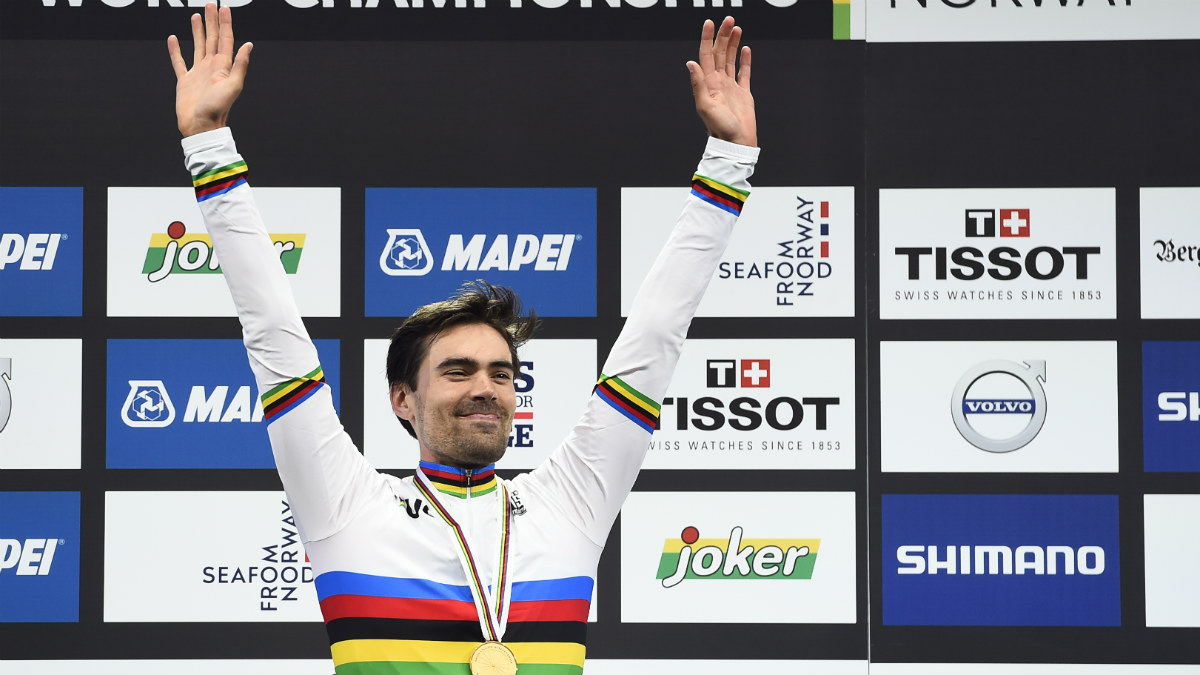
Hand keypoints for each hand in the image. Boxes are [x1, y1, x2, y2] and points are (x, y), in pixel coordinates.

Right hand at [167, 2, 252, 137]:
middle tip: (210, 5)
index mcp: (223, 67)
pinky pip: (179, 62)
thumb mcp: (233, 86)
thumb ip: (240, 65)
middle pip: (212, 38)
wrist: (201, 126)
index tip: (223, 8)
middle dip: (212, 21)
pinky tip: (173, 39)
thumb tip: (248, 45)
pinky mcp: (185, 81)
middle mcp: (211, 67)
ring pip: (198, 46)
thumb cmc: (218, 109)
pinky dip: (176, 50)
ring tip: (196, 16)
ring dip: (198, 31)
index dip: (225, 23)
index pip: (225, 39)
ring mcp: (198, 73)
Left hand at [686, 17, 755, 147]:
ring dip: (732, 43)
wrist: (736, 143)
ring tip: (736, 28)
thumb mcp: (705, 106)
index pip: (706, 55)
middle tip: (728, 19)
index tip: (709, 23)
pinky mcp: (743, 94)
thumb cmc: (720, 128)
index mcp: (708, 84)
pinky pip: (743, 73)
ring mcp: (731, 87)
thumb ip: (698, 84)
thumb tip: (691, 63)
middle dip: (723, 36)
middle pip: (719, 53)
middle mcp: (718, 83)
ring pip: (730, 60)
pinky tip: (745, 49)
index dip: (707, 38)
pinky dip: (744, 61)